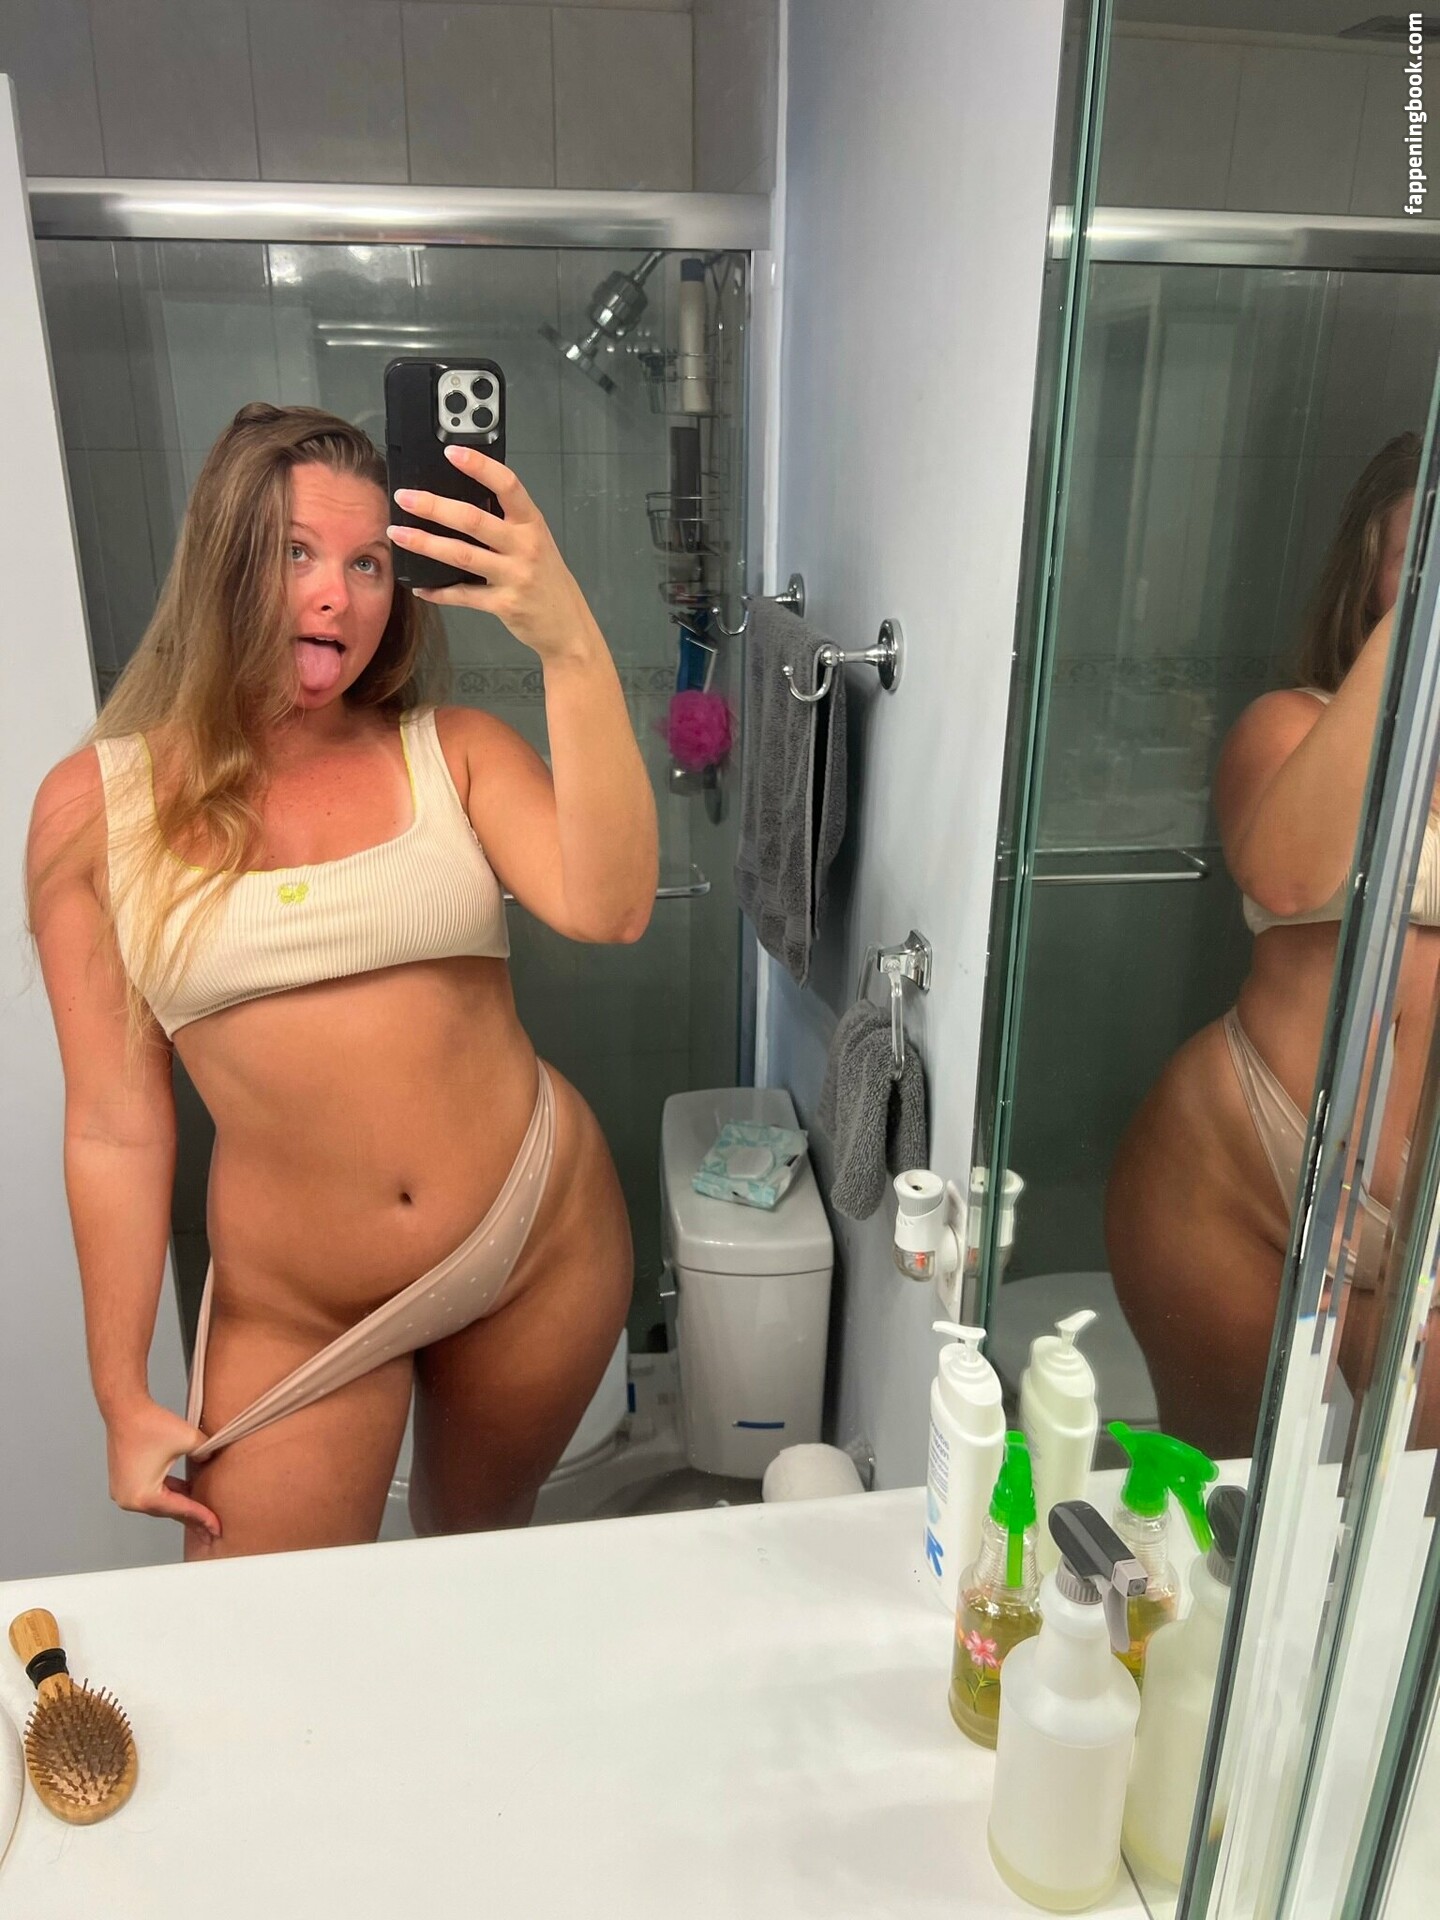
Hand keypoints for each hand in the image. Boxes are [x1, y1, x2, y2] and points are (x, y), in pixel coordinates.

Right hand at [106, 1398, 220, 1542]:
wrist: (125, 1409)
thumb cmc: (151, 1424)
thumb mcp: (189, 1440)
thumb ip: (206, 1454)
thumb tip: (211, 1461)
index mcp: (144, 1496)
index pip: (181, 1509)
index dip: (203, 1518)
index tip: (217, 1528)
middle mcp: (130, 1500)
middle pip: (169, 1511)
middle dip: (192, 1519)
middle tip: (212, 1532)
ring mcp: (124, 1493)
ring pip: (161, 1503)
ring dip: (181, 1506)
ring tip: (202, 1517)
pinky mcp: (125, 1482)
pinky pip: (152, 1494)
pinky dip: (169, 1494)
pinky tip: (186, 1494)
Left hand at [389, 447, 601, 663]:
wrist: (567, 625)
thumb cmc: (547, 580)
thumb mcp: (535, 542)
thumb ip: (507, 522)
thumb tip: (461, 500)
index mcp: (531, 524)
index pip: (507, 485)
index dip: (480, 467)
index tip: (452, 452)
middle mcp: (524, 547)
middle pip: (473, 520)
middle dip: (433, 506)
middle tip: (404, 497)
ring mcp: (514, 576)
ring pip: (461, 555)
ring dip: (425, 543)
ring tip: (398, 533)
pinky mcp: (504, 604)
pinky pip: (463, 595)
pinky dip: (438, 591)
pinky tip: (418, 586)